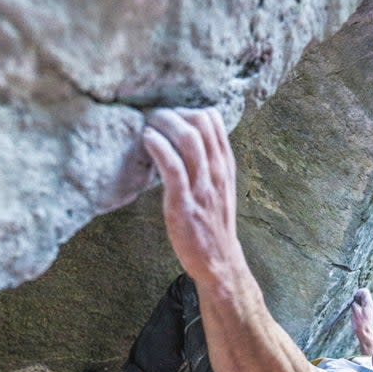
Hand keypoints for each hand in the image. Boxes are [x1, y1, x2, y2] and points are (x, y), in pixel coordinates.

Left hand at [142, 108, 240, 281]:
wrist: (219, 262)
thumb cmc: (213, 226)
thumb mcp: (219, 189)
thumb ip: (208, 164)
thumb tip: (187, 140)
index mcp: (225, 166)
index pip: (214, 120)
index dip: (189, 109)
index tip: (171, 115)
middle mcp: (217, 173)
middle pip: (200, 123)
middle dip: (174, 112)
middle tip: (153, 116)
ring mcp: (202, 188)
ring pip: (188, 140)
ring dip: (164, 124)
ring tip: (148, 123)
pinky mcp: (184, 204)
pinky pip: (173, 167)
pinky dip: (158, 147)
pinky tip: (147, 139)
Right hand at [351, 287, 372, 354]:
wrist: (365, 334)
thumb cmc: (360, 325)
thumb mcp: (356, 313)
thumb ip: (354, 305)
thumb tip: (353, 300)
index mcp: (368, 303)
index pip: (365, 291)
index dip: (357, 292)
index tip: (353, 298)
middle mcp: (369, 305)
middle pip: (363, 294)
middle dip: (356, 296)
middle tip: (352, 302)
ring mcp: (368, 308)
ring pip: (362, 299)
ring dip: (356, 300)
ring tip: (352, 306)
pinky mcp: (365, 312)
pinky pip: (361, 304)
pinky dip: (357, 304)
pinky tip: (353, 310)